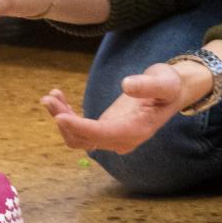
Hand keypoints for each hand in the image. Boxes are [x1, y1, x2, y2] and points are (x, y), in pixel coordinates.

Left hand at [39, 61, 193, 153]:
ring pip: (79, 137)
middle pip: (85, 139)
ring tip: (51, 96)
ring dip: (61, 119)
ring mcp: (112, 137)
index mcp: (136, 131)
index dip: (79, 127)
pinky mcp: (105, 129)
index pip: (102, 134)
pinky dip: (67, 116)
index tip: (59, 116)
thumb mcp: (164, 82)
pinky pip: (80, 130)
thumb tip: (126, 85)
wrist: (173, 91)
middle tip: (48, 98)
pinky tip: (59, 96)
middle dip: (64, 120)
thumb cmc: (170, 85)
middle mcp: (122, 140)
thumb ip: (147, 85)